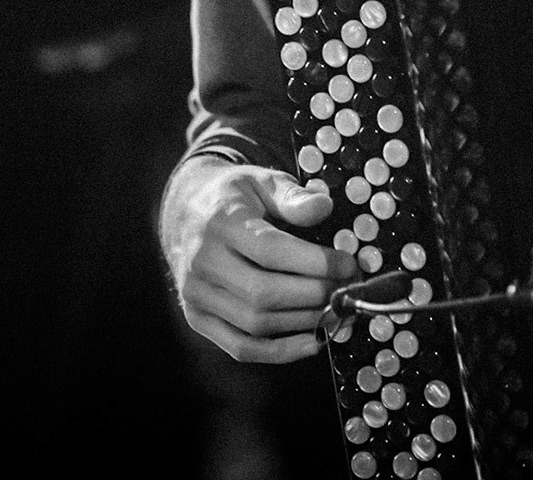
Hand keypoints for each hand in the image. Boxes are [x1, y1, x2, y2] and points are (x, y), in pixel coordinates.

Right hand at [160, 155, 358, 362]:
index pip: (270, 251)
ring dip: (305, 323)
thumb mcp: (262, 180)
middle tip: (349, 290)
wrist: (183, 212)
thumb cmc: (234, 196)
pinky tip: (313, 341)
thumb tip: (324, 206)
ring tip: (338, 310)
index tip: (349, 265)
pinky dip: (280, 352)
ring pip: (255, 323)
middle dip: (316, 295)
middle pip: (264, 293)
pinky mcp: (197, 318)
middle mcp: (201, 262)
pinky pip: (241, 346)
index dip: (315, 263)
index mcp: (220, 223)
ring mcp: (196, 294)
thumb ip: (293, 195)